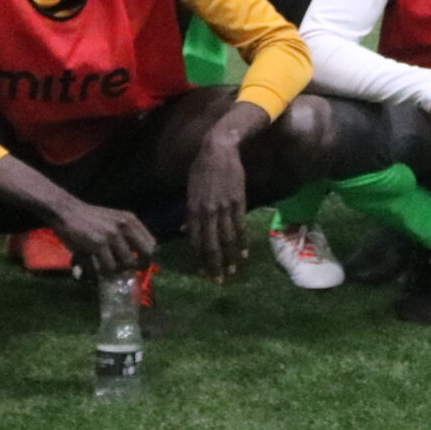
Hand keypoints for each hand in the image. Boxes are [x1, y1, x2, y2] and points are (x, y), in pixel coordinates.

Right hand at [51, 197, 155, 277]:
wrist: (66, 211)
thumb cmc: (88, 218)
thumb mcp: (113, 220)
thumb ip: (125, 235)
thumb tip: (135, 259)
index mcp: (130, 219)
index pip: (152, 243)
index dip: (146, 257)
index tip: (138, 264)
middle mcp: (125, 225)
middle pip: (145, 255)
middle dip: (138, 267)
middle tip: (126, 272)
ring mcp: (112, 235)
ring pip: (126, 264)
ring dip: (116, 271)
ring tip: (106, 268)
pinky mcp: (98, 244)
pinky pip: (108, 267)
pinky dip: (102, 273)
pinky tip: (94, 270)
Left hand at [184, 127, 253, 282]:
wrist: (219, 149)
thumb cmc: (201, 168)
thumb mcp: (189, 189)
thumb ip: (189, 211)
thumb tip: (186, 229)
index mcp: (192, 209)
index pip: (195, 240)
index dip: (198, 258)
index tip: (201, 272)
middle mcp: (207, 212)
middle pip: (211, 244)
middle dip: (214, 264)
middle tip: (217, 280)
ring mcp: (224, 207)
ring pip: (226, 238)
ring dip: (230, 257)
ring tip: (232, 271)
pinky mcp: (238, 202)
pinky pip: (240, 226)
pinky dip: (242, 241)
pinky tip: (245, 253)